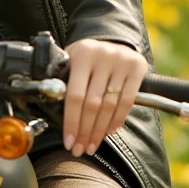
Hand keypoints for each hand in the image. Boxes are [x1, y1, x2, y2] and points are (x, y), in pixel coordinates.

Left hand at [62, 38, 148, 156]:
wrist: (114, 39)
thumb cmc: (87, 57)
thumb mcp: (72, 59)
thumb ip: (64, 79)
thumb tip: (52, 108)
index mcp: (81, 55)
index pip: (74, 95)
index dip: (71, 121)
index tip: (68, 141)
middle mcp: (102, 57)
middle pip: (92, 104)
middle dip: (84, 131)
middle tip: (79, 148)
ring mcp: (121, 62)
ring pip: (109, 105)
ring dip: (99, 131)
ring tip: (92, 145)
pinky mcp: (137, 68)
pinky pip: (127, 101)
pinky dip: (117, 120)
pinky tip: (108, 132)